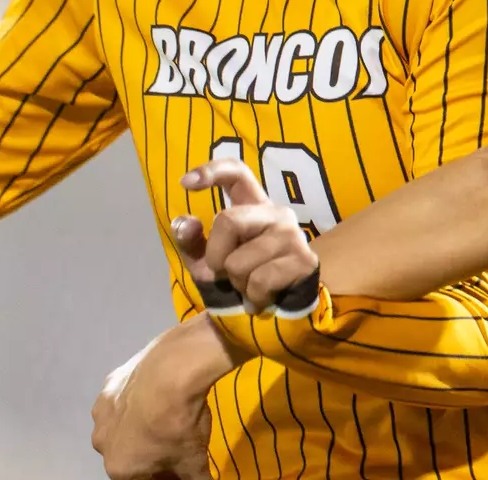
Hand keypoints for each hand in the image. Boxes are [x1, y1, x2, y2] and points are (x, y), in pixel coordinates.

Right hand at [90, 322, 218, 479]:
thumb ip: (195, 478)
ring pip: (123, 425)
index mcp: (119, 469)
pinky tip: (158, 391)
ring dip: (141, 425)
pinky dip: (137, 398)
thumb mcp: (194, 460)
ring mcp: (102, 412)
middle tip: (176, 439)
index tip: (179, 465)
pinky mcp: (109, 384)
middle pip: (129, 454)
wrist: (172, 371)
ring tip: (166, 413)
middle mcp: (102, 443)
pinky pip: (124, 397)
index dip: (164, 474)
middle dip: (150, 452)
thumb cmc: (180, 423)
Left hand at [177, 158, 318, 308]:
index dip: (212, 171)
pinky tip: (264, 297)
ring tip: (251, 286)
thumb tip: (183, 222)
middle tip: (227, 273)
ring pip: (239, 261)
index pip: (238, 174)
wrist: (272, 316)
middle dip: (216, 256)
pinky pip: (259, 281)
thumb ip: (191, 242)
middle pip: (229, 220)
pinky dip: (254, 297)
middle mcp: (277, 214)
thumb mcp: (205, 263)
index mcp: (253, 207)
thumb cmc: (238, 281)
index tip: (185, 183)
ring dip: (237, 283)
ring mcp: (293, 235)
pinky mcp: (304, 260)